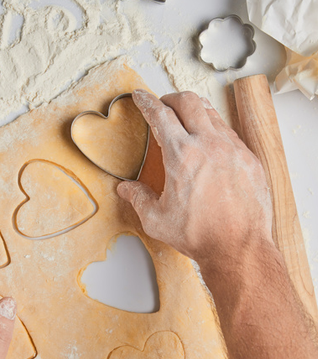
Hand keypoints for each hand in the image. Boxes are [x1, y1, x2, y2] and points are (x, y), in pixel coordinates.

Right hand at [117, 90, 273, 265]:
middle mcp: (208, 145)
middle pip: (188, 102)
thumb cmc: (199, 234)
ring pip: (212, 113)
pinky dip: (214, 129)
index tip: (141, 96)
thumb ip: (138, 198)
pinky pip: (229, 132)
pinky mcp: (249, 159)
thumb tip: (126, 189)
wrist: (238, 247)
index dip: (147, 102)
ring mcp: (232, 149)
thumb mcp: (157, 219)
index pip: (160, 115)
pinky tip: (209, 143)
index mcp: (181, 155)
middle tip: (163, 104)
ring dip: (195, 111)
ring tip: (186, 119)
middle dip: (171, 98)